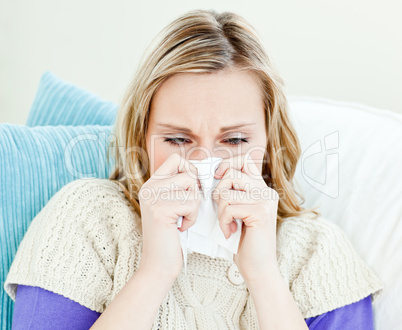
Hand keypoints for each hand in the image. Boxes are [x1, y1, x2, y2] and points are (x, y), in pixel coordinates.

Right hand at [138, 153, 201, 279]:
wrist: (159, 264)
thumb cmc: (172, 236)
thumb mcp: (174, 206)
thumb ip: (181, 187)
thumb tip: (203, 169)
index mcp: (152, 184)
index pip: (176, 159)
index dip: (191, 170)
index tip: (193, 188)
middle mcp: (149, 187)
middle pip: (187, 171)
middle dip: (195, 191)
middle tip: (187, 208)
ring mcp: (152, 197)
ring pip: (191, 186)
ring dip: (194, 206)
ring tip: (183, 219)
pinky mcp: (159, 209)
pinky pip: (191, 203)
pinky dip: (192, 217)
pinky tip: (181, 227)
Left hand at [211, 153, 279, 281]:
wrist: (257, 268)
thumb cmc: (242, 241)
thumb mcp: (235, 211)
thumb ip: (231, 193)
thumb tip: (213, 174)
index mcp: (261, 189)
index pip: (244, 161)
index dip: (227, 164)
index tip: (217, 177)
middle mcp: (266, 191)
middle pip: (233, 173)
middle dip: (219, 191)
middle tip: (221, 210)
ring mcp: (265, 201)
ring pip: (228, 192)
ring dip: (221, 211)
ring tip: (226, 224)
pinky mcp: (261, 212)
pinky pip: (230, 208)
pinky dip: (224, 221)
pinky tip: (230, 232)